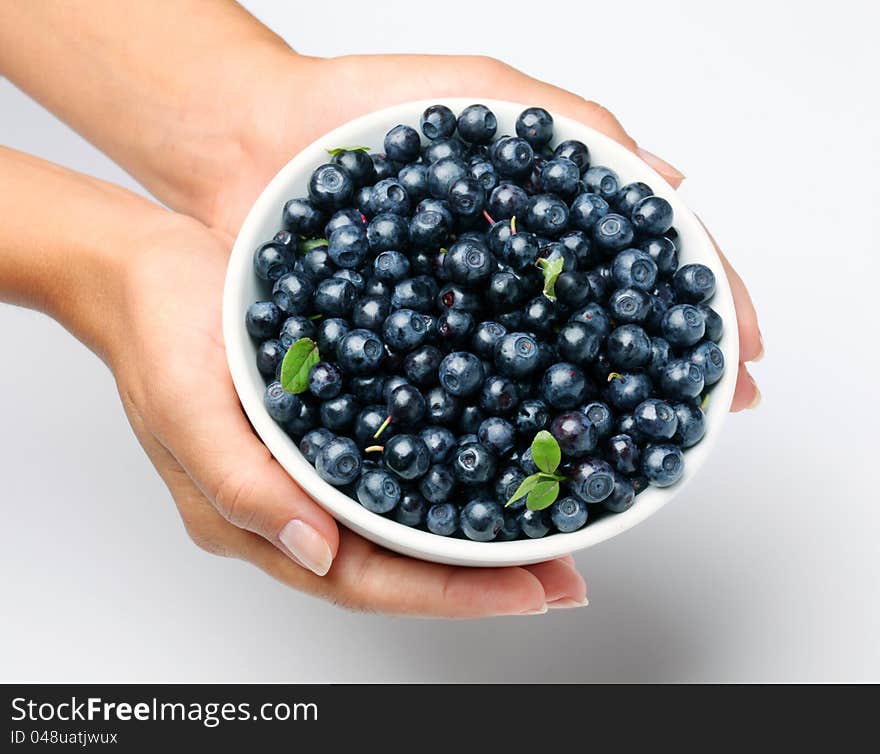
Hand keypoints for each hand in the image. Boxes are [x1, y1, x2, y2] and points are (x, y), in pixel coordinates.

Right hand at [112, 215, 585, 616]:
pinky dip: (457, 468)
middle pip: (400, 561)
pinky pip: (405, 458)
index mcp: (257, 519)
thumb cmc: (157, 334)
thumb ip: (244, 486)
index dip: (448, 595)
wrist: (150, 265)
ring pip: (410, 516)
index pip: (363, 581)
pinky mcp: (337, 418)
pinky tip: (504, 459)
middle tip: (565, 577)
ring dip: (482, 529)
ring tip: (554, 532)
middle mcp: (297, 503)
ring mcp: (319, 463)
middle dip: (485, 578)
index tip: (527, 597)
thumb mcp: (185, 407)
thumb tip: (320, 552)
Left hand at [200, 53, 763, 408]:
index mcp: (535, 232)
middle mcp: (500, 288)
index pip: (632, 276)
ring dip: (573, 422)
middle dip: (647, 387)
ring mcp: (448, 325)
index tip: (736, 360)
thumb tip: (674, 179)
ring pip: (524, 383)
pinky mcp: (391, 355)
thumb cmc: (366, 108)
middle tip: (692, 431)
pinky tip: (511, 457)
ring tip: (621, 463)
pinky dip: (480, 429)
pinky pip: (443, 397)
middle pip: (589, 341)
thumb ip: (573, 129)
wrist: (250, 143)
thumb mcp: (482, 96)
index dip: (689, 315)